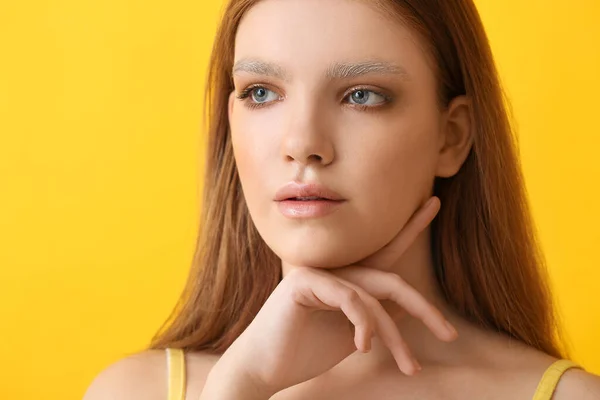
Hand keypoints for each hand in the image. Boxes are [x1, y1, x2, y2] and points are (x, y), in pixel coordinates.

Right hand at [201, 196, 455, 397]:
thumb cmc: (304, 351)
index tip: (433, 203)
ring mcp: (318, 271)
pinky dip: (364, 324)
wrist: (265, 368)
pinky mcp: (305, 282)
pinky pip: (351, 299)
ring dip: (395, 335)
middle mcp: (333, 268)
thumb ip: (376, 316)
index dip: (409, 228)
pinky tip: (363, 346)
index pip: (383, 252)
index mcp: (344, 278)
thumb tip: (407, 307)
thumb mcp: (352, 335)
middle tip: (449, 333)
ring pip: (374, 296)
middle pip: (389, 279)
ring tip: (408, 366)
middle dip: (423, 307)